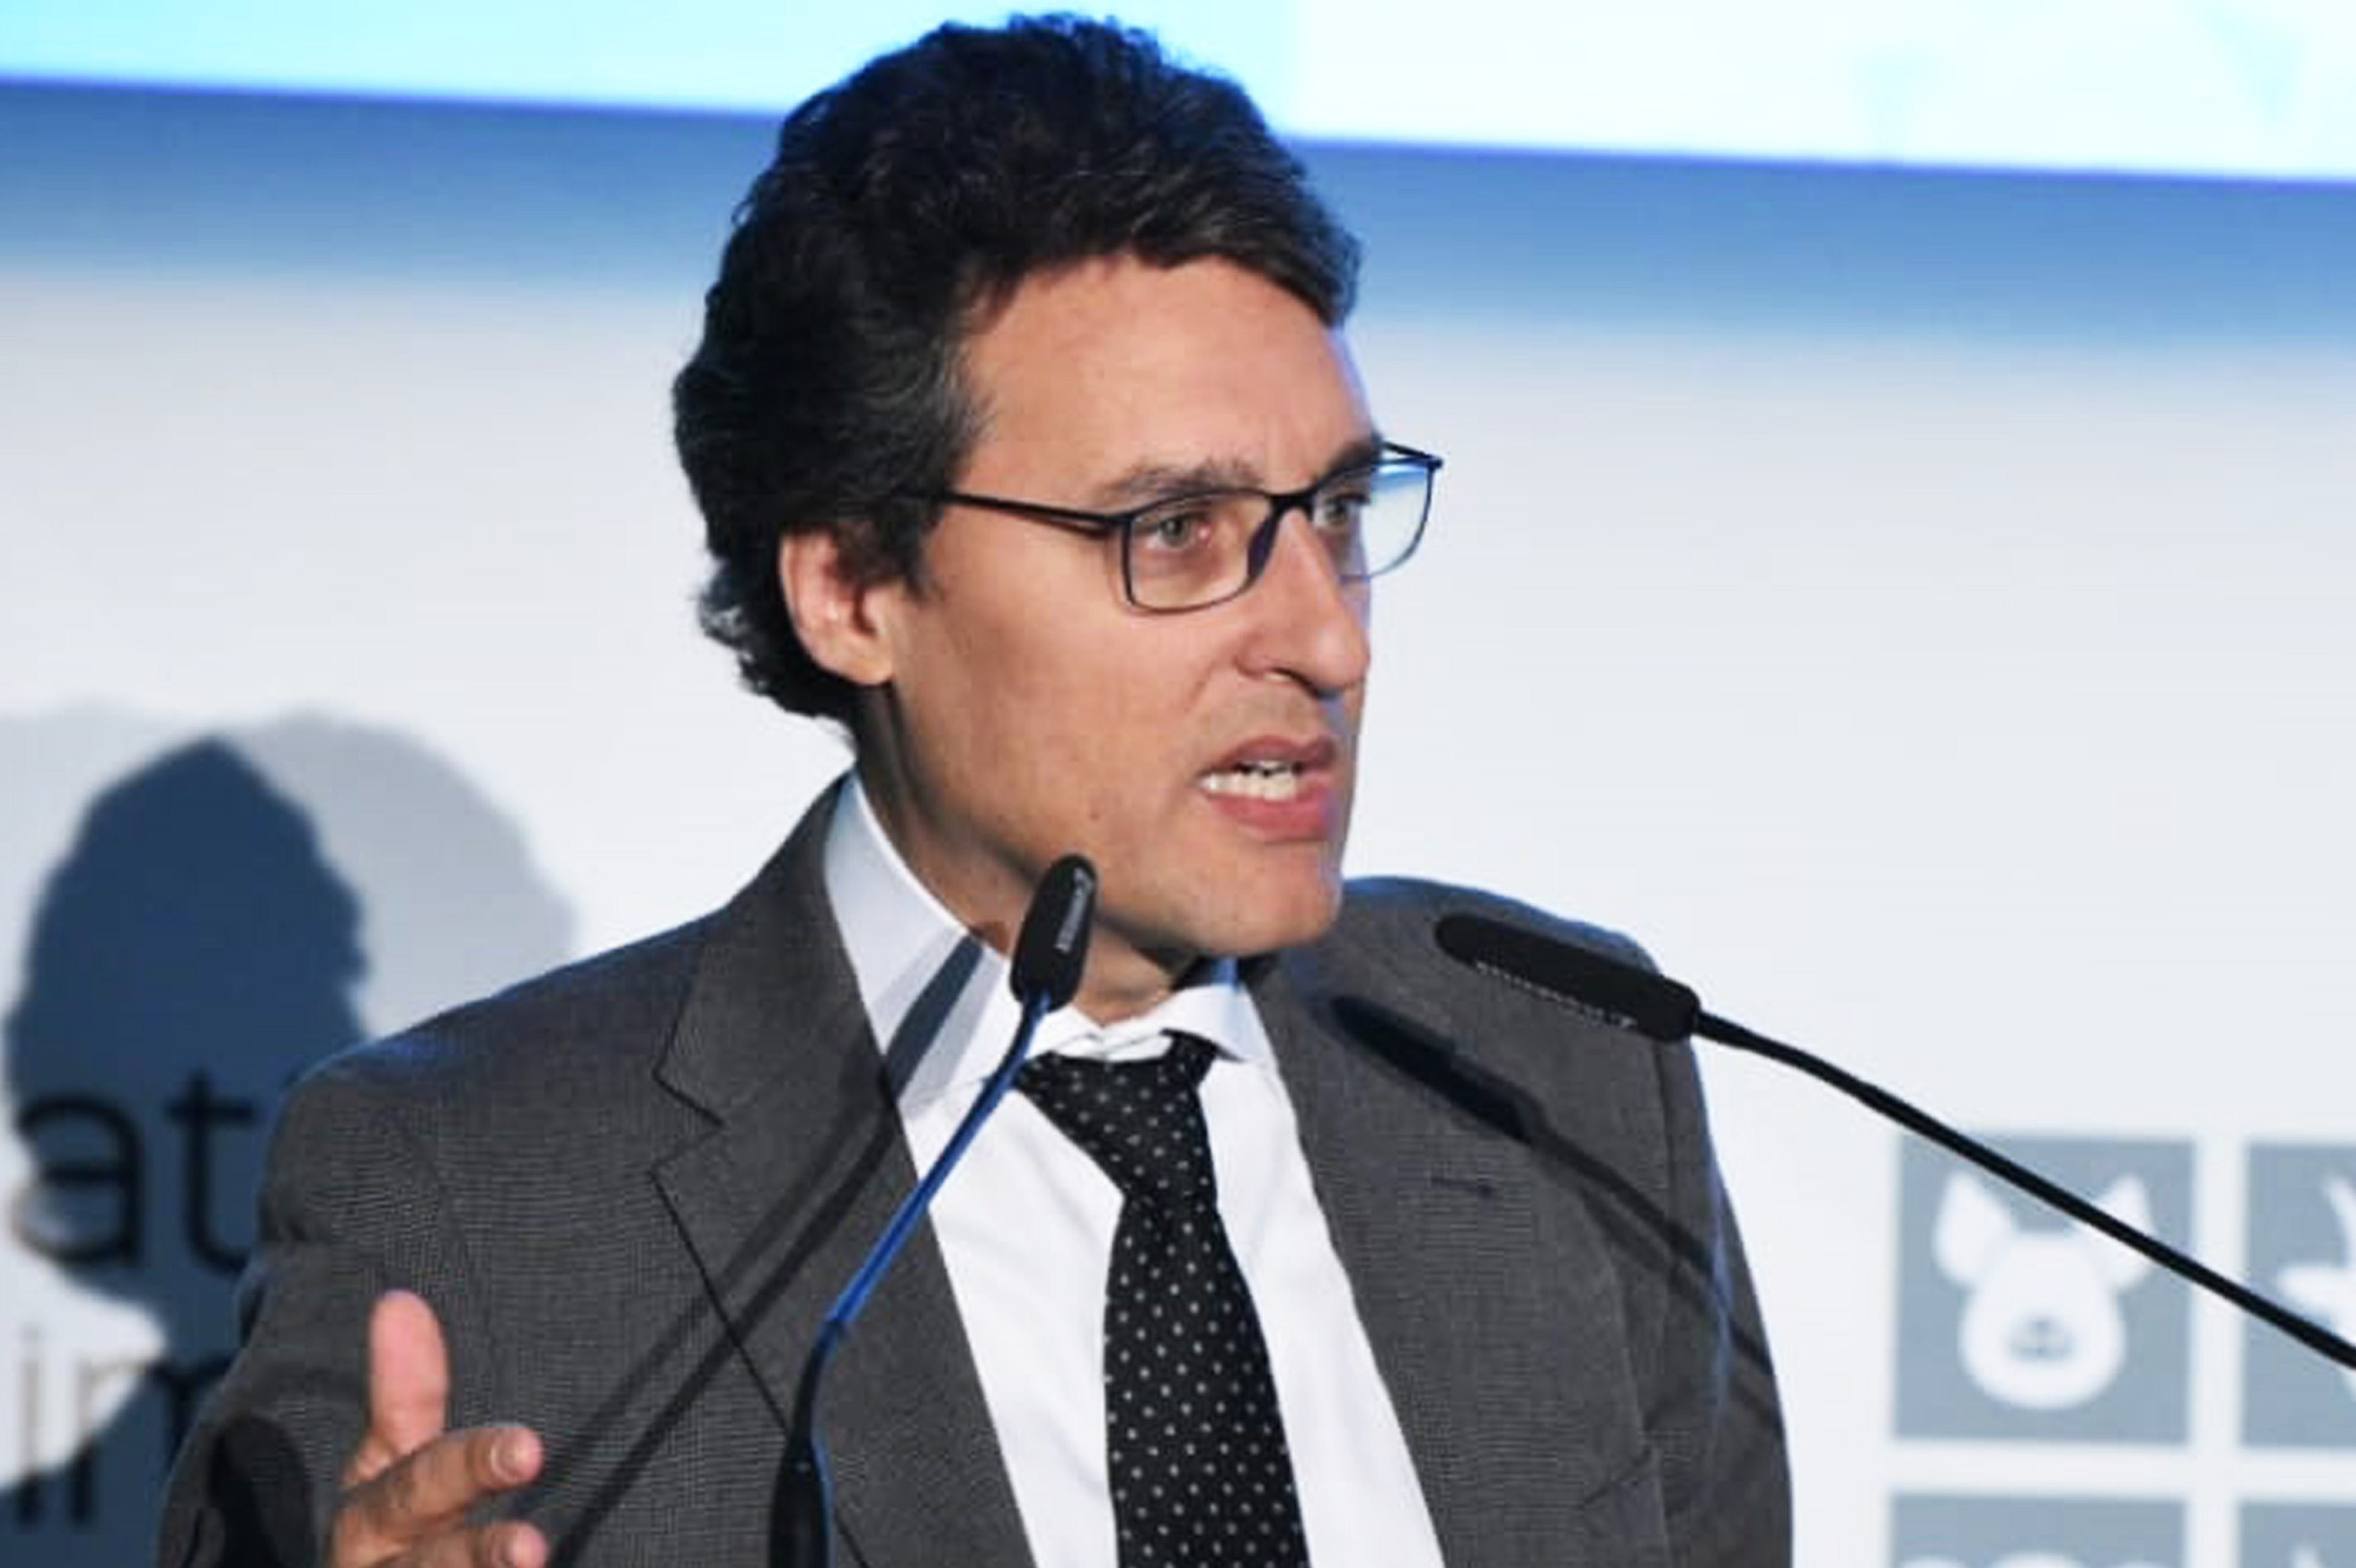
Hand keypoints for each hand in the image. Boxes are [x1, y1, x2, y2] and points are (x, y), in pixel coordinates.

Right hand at [330, 1290, 546, 1567]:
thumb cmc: (403, 1532)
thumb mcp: (395, 1463)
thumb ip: (405, 1394)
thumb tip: (397, 1299)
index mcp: (373, 1517)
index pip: (416, 1483)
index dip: (468, 1466)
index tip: (528, 1448)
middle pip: (430, 1563)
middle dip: (478, 1554)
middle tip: (534, 1546)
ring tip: (537, 1560)